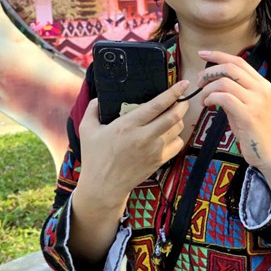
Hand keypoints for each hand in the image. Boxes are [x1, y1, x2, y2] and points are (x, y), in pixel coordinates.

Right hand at [75, 82, 190, 202]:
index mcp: (127, 125)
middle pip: (173, 116)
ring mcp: (154, 150)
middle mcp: (144, 137)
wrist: (104, 186)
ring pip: (177, 129)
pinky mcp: (159, 161)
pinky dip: (178, 136)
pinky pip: (177, 144)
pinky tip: (171, 133)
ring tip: (176, 114)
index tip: (183, 84)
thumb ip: (92, 110)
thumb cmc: (94, 157)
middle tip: (184, 98)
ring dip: (179, 119)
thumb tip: (98, 98)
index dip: (173, 93)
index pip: (157, 105)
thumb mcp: (87, 130)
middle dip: (182, 104)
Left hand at [196, 50, 270, 187]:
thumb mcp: (247, 105)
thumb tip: (214, 80)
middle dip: (209, 72)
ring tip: (203, 100)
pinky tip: (208, 105)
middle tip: (198, 83)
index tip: (202, 53)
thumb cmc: (254, 129)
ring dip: (207, 89)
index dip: (218, 55)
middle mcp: (261, 88)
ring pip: (224, 82)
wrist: (268, 151)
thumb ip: (236, 91)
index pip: (238, 61)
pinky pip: (224, 98)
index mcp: (262, 83)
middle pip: (231, 68)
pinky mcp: (248, 114)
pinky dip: (211, 98)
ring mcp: (256, 101)